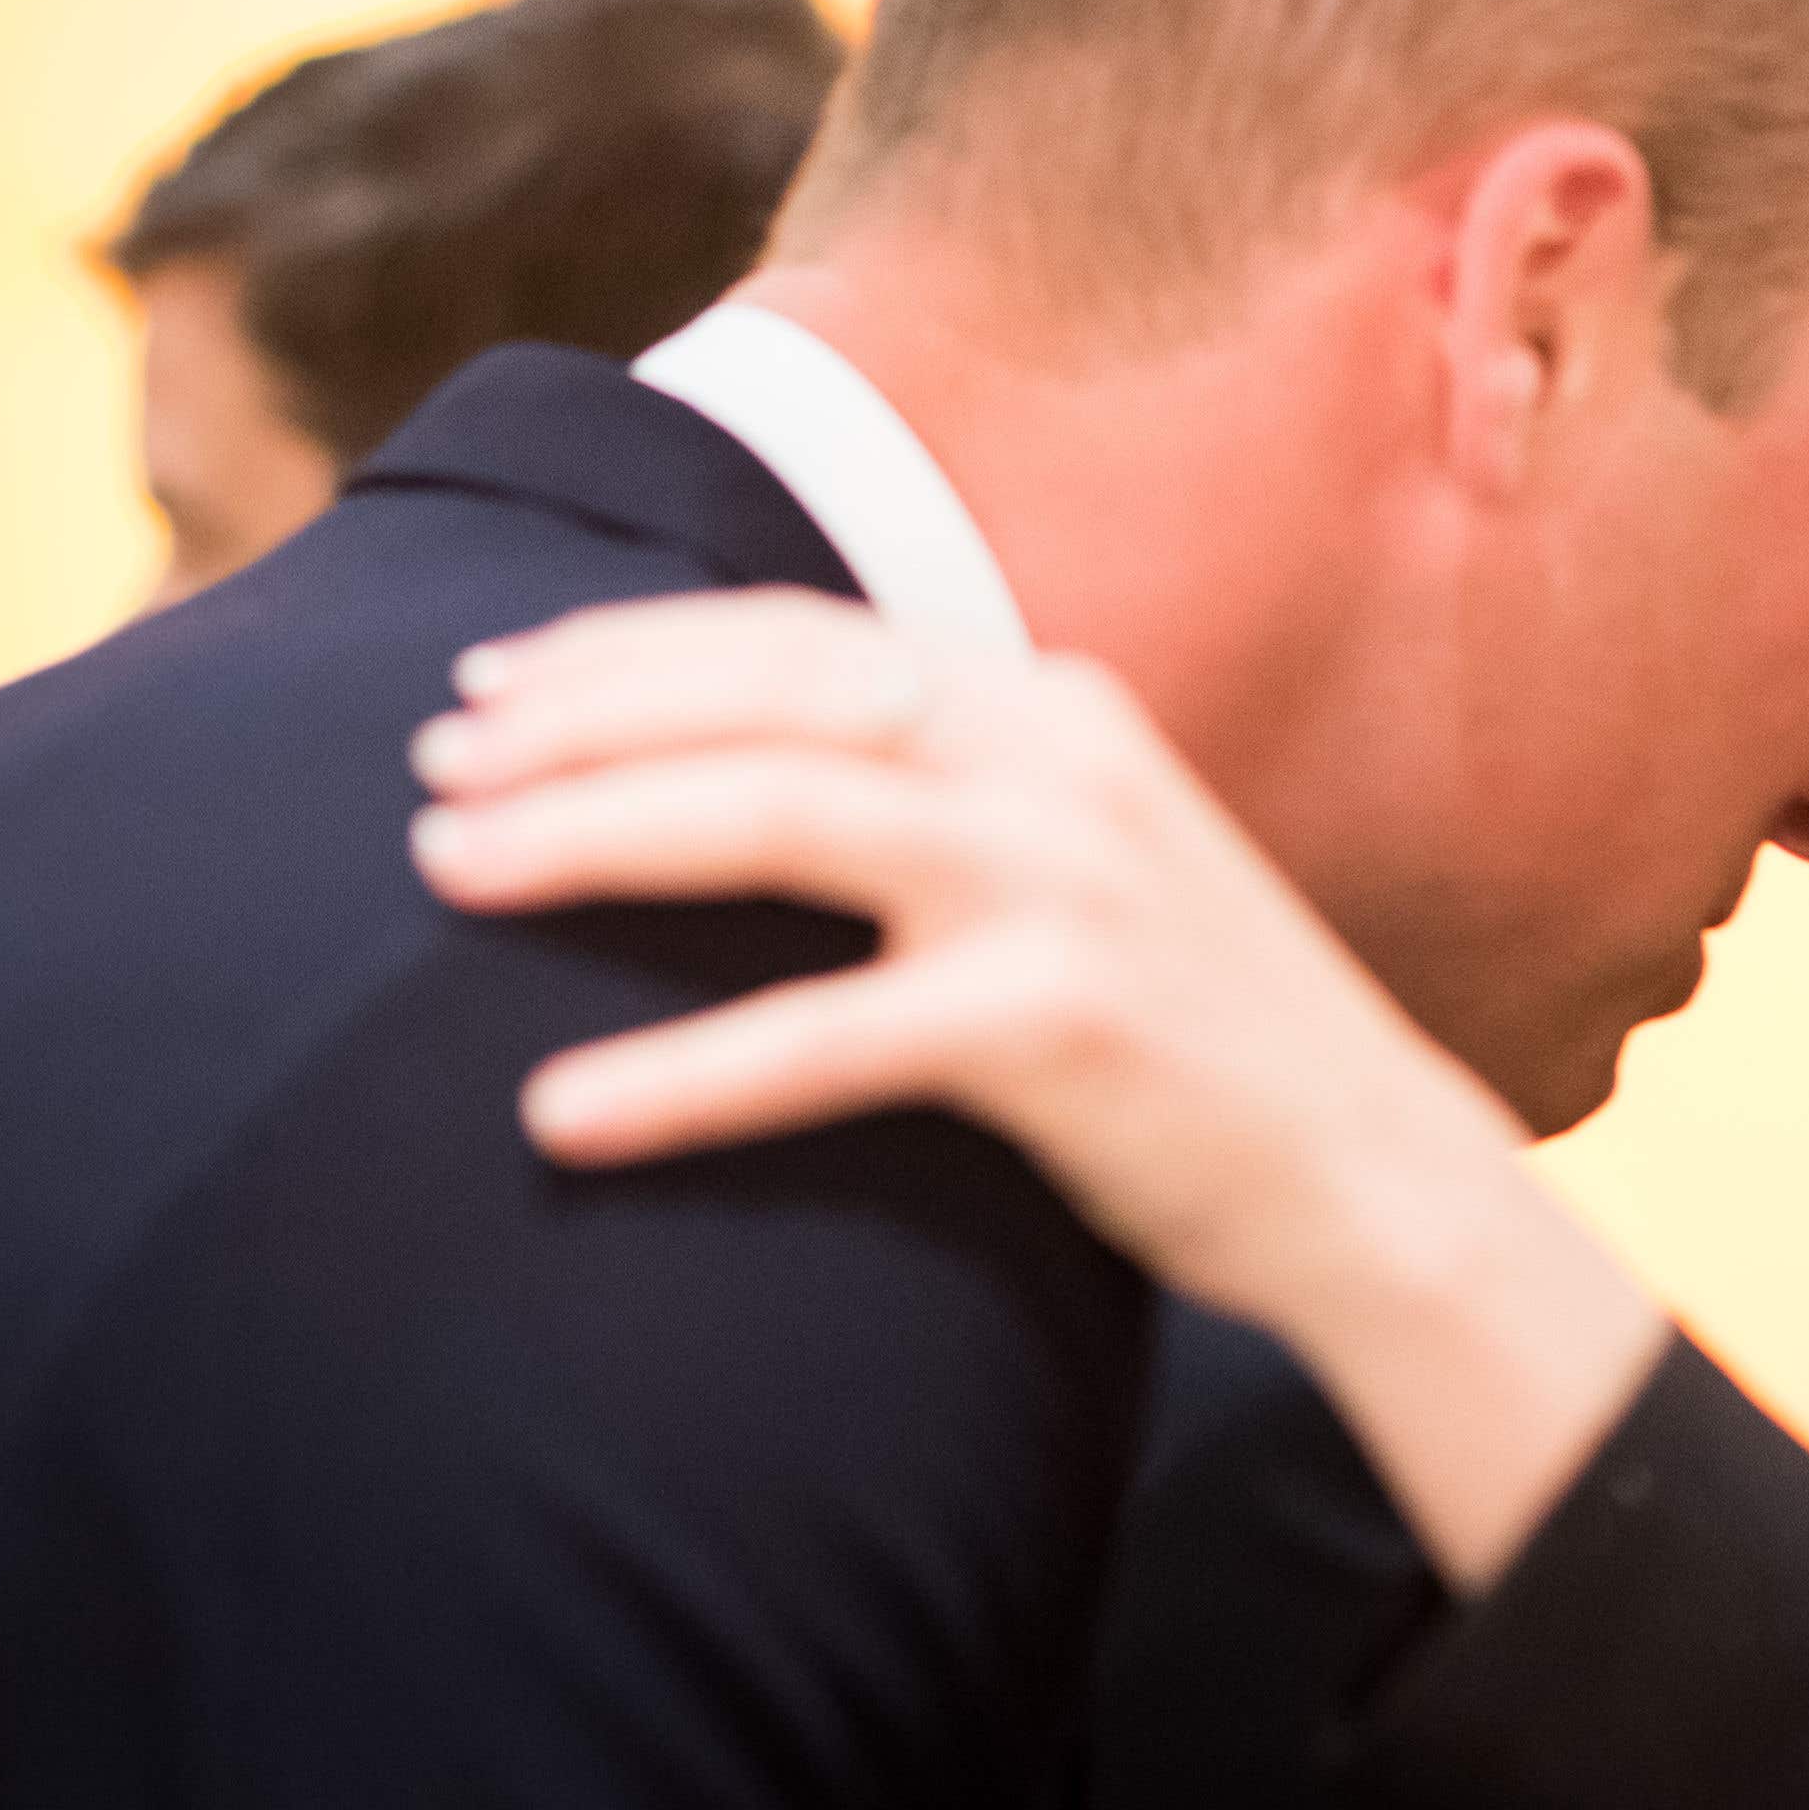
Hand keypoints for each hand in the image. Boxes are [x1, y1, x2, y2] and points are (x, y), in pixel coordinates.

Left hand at [409, 589, 1664, 1585]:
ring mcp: (1067, 883)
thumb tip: (753, 779)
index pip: (810, 637)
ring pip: (781, 817)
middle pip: (773, 696)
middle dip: (582, 716)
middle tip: (435, 765)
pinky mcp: (1063, 1022)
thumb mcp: (1089, 862)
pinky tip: (565, 1115)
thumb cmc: (1200, 1033)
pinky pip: (828, 1040)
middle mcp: (1057, 762)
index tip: (498, 682)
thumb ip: (957, 797)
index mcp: (1054, 709)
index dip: (637, 648)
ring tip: (444, 870)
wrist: (1372, 1171)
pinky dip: (684, 1078)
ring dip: (593, 834)